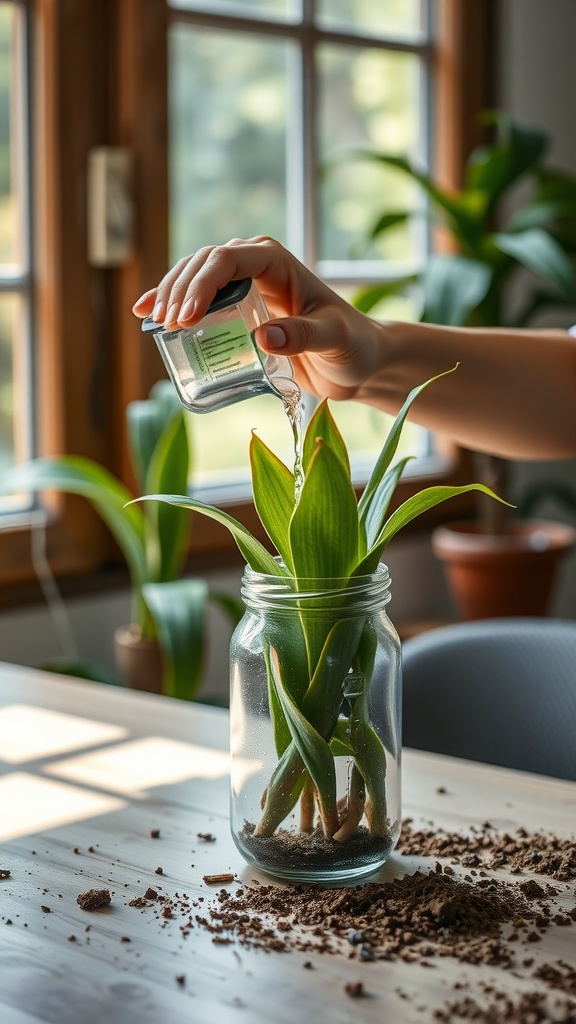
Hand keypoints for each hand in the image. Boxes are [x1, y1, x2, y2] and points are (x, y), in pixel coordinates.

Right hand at [132, 236, 383, 400]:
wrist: (358, 361)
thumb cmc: (352, 346)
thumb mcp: (333, 341)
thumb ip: (303, 336)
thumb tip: (262, 336)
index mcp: (277, 262)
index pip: (226, 260)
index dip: (199, 286)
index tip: (184, 320)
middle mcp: (257, 265)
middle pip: (203, 264)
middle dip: (178, 291)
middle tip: (166, 326)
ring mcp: (245, 284)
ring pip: (194, 276)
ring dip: (170, 295)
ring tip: (155, 324)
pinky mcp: (238, 306)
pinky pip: (198, 297)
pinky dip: (172, 303)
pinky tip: (147, 314)